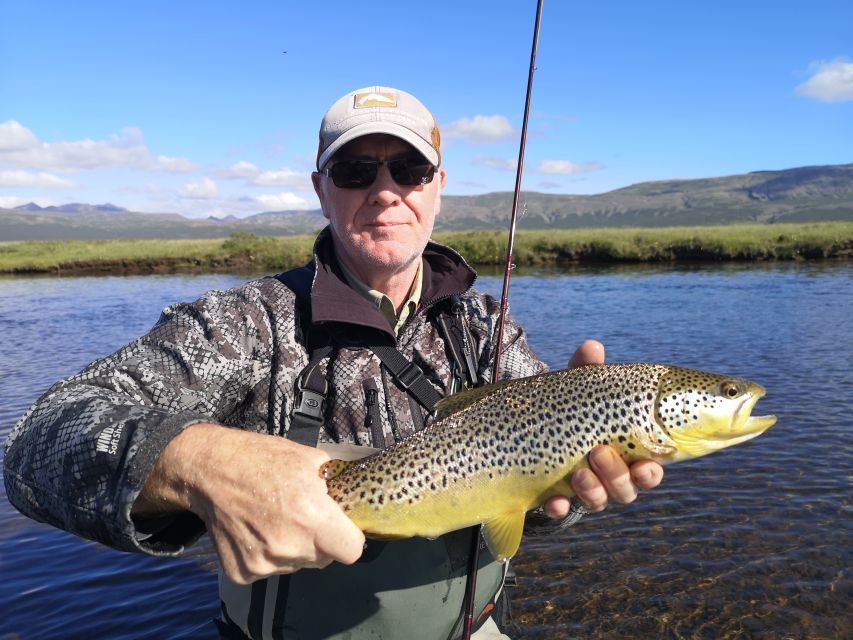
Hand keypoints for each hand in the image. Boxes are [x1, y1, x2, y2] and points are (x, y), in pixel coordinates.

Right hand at [134, 424, 364, 583]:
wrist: (209, 469)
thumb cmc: (262, 459)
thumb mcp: (310, 459)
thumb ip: (338, 483)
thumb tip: (359, 495)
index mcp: (312, 517)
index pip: (352, 552)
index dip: (350, 538)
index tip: (342, 529)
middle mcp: (289, 546)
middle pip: (324, 559)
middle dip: (320, 540)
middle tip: (302, 515)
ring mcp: (264, 563)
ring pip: (297, 564)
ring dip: (293, 547)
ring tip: (275, 518)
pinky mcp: (242, 573)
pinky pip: (270, 569)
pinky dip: (267, 554)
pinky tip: (256, 529)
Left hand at [542, 340, 663, 517]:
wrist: (524, 430)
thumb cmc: (565, 409)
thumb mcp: (573, 389)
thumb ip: (585, 371)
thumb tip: (592, 346)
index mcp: (625, 452)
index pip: (649, 468)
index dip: (651, 472)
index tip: (647, 464)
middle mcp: (608, 476)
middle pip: (627, 489)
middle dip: (618, 476)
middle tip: (600, 453)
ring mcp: (582, 490)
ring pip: (599, 501)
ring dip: (593, 490)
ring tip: (578, 472)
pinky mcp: (554, 499)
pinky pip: (560, 513)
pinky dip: (559, 509)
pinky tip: (554, 501)